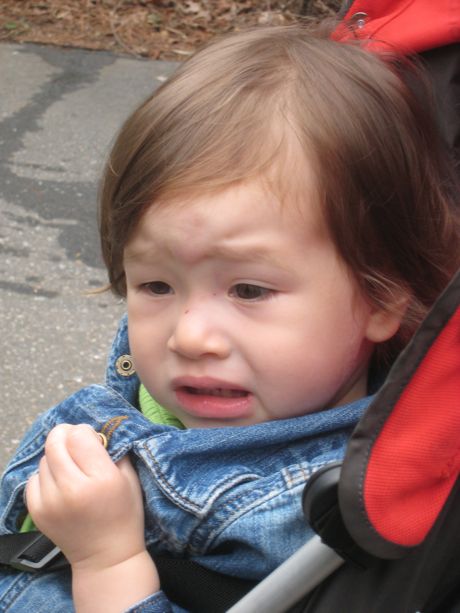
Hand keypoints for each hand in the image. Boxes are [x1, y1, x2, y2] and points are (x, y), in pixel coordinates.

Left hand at [26, 424, 146, 570]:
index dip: (85, 431)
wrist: (107, 557)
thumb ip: (114, 450)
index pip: (79, 435)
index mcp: (100, 478)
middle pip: (55, 442)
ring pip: (43, 460)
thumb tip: (96, 432)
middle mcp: (72, 489)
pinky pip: (32, 479)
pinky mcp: (37, 513)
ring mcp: (50, 502)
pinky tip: (59, 483)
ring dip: (56, 457)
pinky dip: (44, 476)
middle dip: (66, 436)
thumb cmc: (125, 515)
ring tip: (70, 469)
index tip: (92, 439)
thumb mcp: (130, 478)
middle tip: (75, 443)